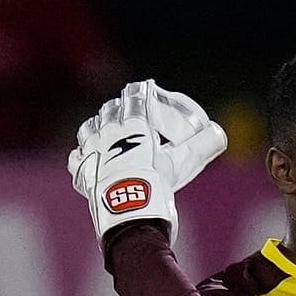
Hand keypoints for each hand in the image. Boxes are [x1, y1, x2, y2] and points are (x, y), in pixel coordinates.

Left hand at [68, 80, 226, 244]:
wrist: (129, 208)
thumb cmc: (158, 181)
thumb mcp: (184, 161)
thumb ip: (202, 145)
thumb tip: (219, 134)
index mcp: (134, 123)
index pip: (134, 96)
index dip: (140, 90)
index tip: (144, 88)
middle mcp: (109, 130)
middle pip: (110, 109)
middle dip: (118, 106)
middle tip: (126, 110)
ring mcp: (92, 149)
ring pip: (89, 127)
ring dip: (98, 125)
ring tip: (104, 129)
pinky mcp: (81, 170)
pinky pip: (76, 155)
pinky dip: (82, 153)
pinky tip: (87, 155)